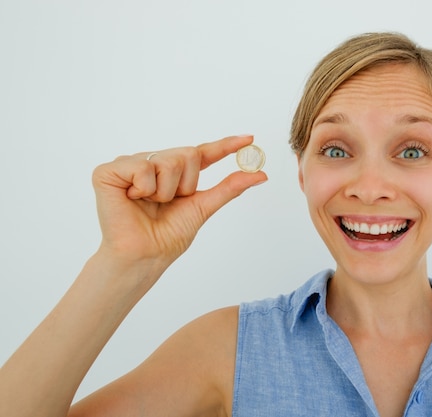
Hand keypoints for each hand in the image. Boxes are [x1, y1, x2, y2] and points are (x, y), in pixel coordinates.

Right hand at [91, 135, 266, 271]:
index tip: (249, 138)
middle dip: (186, 184)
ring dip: (166, 190)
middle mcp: (153, 163)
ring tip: (150, 203)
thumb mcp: (204, 207)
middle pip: (187, 154)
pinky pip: (142, 167)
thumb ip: (229, 187)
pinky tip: (133, 199)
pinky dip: (143, 188)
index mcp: (175, 173)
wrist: (145, 255)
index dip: (225, 145)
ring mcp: (131, 164)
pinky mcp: (109, 170)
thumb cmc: (168, 235)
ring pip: (167, 160)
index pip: (203, 153)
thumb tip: (261, 174)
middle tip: (170, 202)